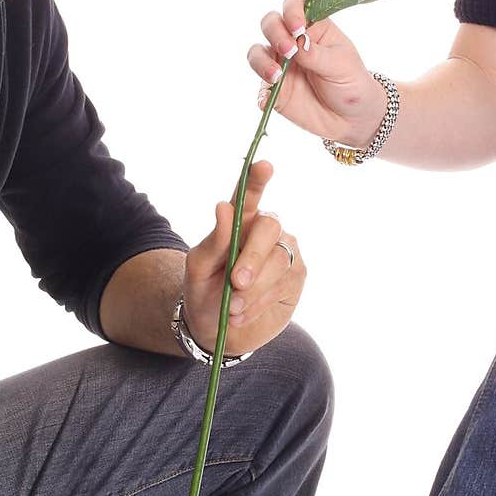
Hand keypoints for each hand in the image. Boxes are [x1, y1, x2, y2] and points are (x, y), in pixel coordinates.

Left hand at [182, 160, 305, 355]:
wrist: (218, 330)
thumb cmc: (204, 291)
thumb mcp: (198, 269)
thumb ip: (213, 241)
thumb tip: (224, 207)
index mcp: (239, 220)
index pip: (249, 194)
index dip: (257, 179)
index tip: (264, 166)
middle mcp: (266, 230)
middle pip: (269, 228)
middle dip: (252, 257)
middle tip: (235, 282)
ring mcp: (285, 251)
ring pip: (279, 261)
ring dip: (253, 289)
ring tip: (232, 308)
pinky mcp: (297, 275)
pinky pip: (284, 284)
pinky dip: (260, 302)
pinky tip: (243, 312)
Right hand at [248, 0, 385, 147]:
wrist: (351, 118)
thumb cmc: (351, 83)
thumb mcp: (341, 66)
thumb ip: (317, 54)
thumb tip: (297, 44)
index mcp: (313, 28)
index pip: (294, 6)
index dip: (291, 11)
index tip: (298, 28)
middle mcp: (292, 41)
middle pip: (270, 24)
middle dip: (275, 33)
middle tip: (288, 50)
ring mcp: (280, 64)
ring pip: (257, 53)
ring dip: (262, 61)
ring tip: (276, 76)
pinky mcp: (274, 88)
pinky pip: (260, 86)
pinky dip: (261, 90)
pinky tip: (269, 97)